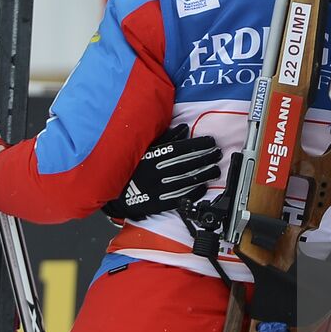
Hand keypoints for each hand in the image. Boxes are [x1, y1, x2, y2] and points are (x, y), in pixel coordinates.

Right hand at [103, 125, 221, 219]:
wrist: (113, 191)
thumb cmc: (130, 167)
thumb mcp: (144, 148)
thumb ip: (164, 138)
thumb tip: (184, 128)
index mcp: (151, 156)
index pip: (179, 149)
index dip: (197, 144)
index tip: (210, 141)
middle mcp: (155, 172)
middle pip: (185, 164)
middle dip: (204, 158)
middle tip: (217, 153)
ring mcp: (157, 189)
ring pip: (185, 180)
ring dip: (203, 175)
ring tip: (216, 169)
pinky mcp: (157, 203)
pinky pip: (178, 197)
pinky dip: (192, 192)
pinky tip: (203, 187)